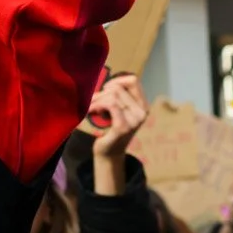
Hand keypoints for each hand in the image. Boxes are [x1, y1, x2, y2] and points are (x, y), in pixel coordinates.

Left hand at [88, 75, 146, 196]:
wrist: (109, 152)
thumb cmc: (110, 127)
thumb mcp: (117, 108)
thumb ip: (117, 94)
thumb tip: (105, 81)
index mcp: (143, 105)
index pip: (134, 81)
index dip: (117, 80)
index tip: (106, 88)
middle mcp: (142, 112)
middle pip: (118, 89)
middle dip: (101, 93)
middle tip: (93, 102)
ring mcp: (135, 120)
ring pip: (113, 96)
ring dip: (97, 100)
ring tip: (91, 107)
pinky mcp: (124, 127)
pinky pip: (110, 105)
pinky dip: (96, 105)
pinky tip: (90, 111)